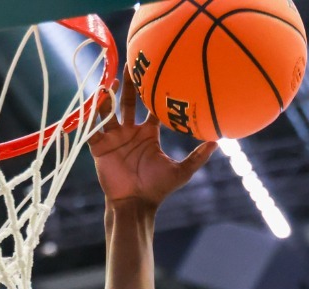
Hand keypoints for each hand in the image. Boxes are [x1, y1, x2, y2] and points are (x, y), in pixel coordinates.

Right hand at [91, 78, 217, 208]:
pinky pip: (92, 129)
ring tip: (108, 83)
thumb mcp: (181, 172)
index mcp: (148, 134)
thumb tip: (218, 142)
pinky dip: (90, 117)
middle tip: (131, 64)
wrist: (135, 204)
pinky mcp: (99, 147)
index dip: (152, 92)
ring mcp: (114, 138)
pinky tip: (89, 104)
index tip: (154, 73)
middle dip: (130, 85)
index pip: (150, 108)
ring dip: (107, 98)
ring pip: (109, 112)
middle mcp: (130, 132)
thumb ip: (197, 156)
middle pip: (129, 103)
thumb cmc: (158, 189)